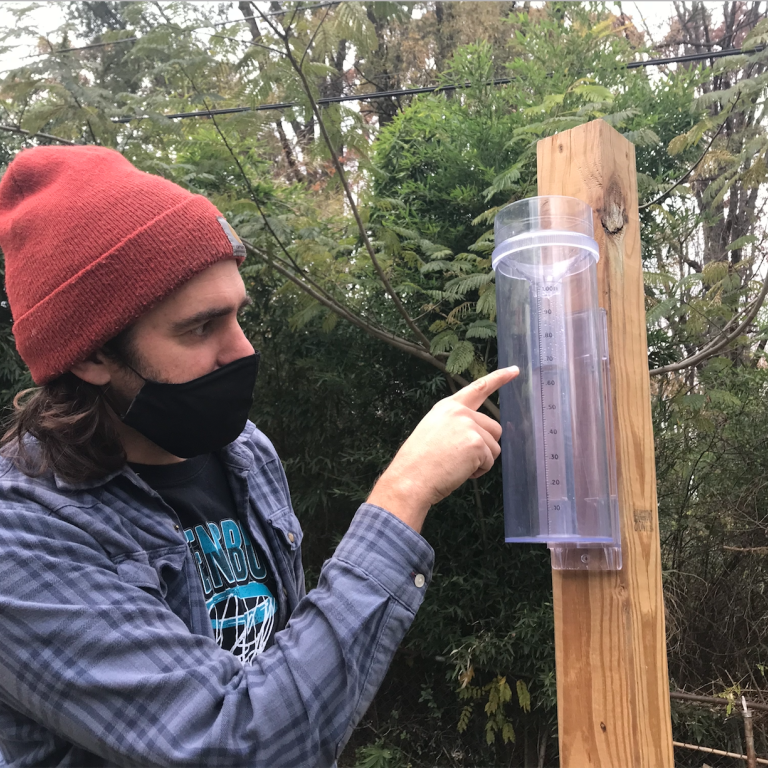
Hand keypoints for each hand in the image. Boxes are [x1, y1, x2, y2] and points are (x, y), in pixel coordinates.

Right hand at [367, 366, 518, 531]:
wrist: (410, 478)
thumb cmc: (418, 463)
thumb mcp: (434, 431)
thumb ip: (456, 425)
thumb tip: (477, 436)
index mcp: (448, 407)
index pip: (478, 388)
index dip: (499, 378)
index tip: (514, 370)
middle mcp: (460, 412)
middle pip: (494, 428)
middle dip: (484, 447)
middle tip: (460, 459)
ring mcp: (469, 426)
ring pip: (494, 447)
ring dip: (481, 461)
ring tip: (456, 465)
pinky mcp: (477, 443)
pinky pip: (490, 461)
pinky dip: (478, 471)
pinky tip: (459, 472)